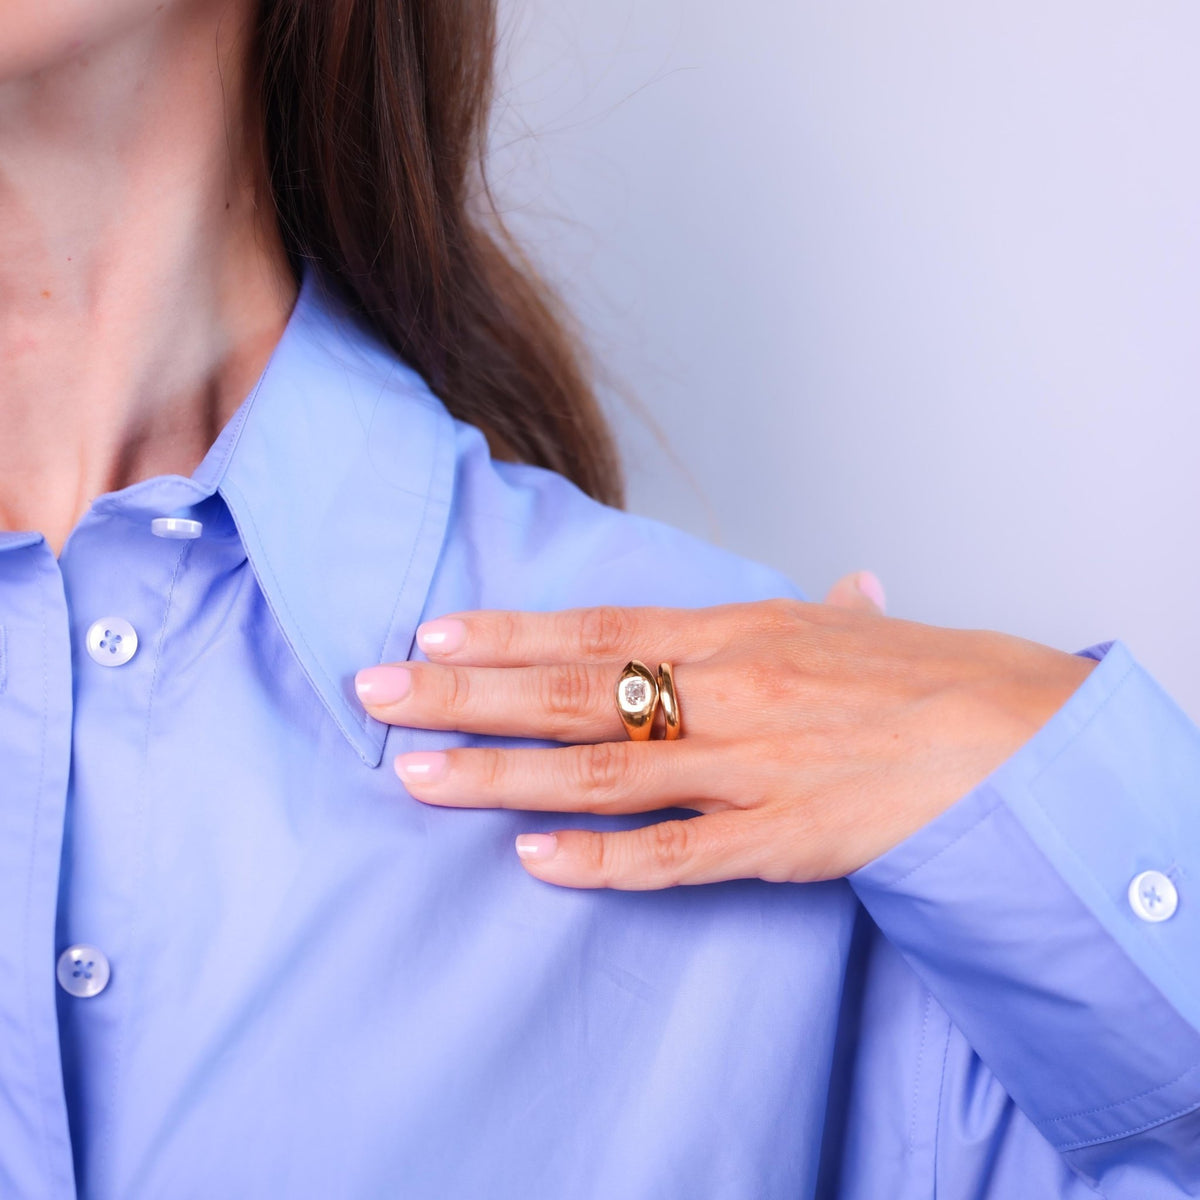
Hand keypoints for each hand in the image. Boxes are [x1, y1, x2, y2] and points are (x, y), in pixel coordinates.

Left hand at [354, 572, 1095, 889]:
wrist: (1019, 739)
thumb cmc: (934, 677)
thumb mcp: (861, 627)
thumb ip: (827, 608)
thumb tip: (847, 583)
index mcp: (739, 632)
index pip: (597, 629)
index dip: (507, 631)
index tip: (431, 630)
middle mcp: (728, 693)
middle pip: (573, 692)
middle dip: (465, 693)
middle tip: (376, 691)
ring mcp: (749, 768)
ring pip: (601, 770)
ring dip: (500, 773)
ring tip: (416, 774)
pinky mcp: (781, 841)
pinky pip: (676, 854)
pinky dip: (602, 861)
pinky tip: (532, 859)